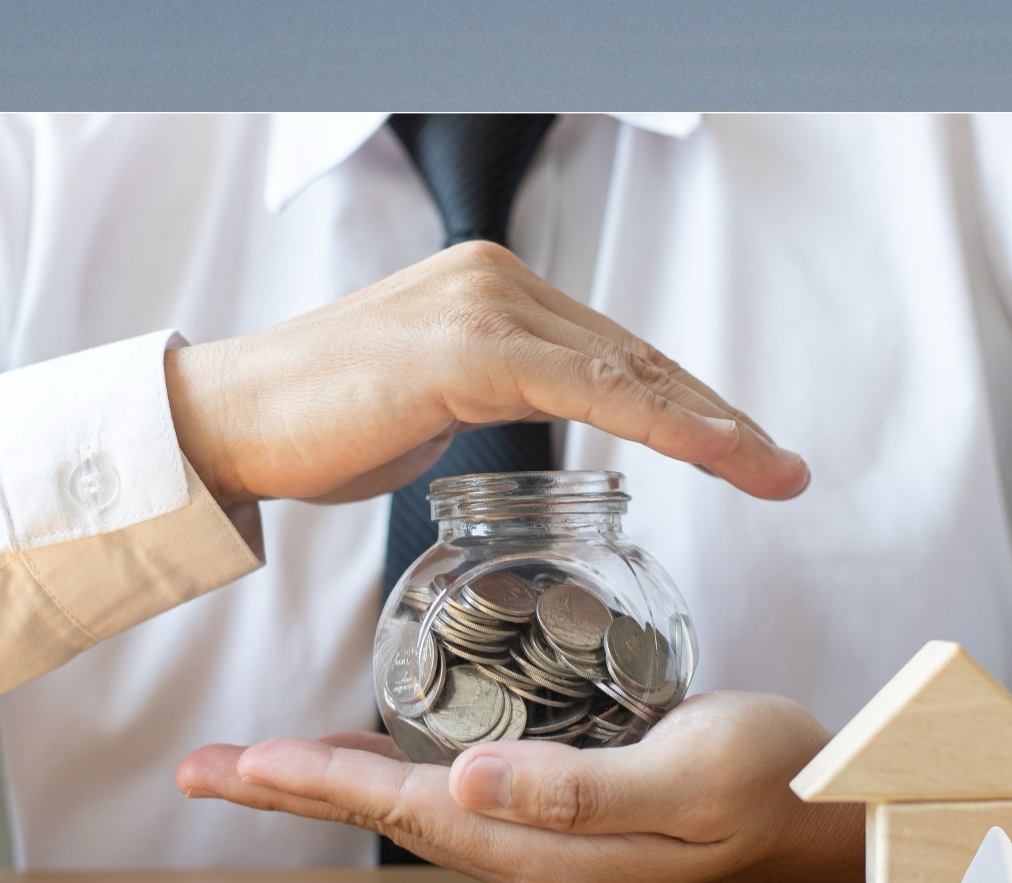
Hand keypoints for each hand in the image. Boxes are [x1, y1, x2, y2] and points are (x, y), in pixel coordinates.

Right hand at [164, 241, 808, 506]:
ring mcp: (483, 307)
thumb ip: (493, 399)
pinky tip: (715, 453)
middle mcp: (497, 281)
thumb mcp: (430, 405)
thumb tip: (537, 428)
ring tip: (772, 473)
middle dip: (716, 417)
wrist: (229, 423)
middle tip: (782, 467)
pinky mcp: (466, 350)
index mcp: (491, 292)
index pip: (611, 352)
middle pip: (634, 356)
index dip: (684, 403)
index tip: (741, 452)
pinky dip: (659, 422)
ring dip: (710, 426)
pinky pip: (587, 389)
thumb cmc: (318, 426)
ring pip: (624, 369)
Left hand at [175, 692, 863, 882]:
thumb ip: (578, 789)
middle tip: (202, 767)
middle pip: (393, 817)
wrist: (837, 811)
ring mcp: (552, 853)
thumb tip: (462, 786)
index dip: (321, 782)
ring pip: (417, 810)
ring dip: (332, 784)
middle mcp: (538, 866)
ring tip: (257, 764)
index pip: (412, 812)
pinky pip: (457, 801)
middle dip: (293, 790)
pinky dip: (396, 774)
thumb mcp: (686, 776)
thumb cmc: (778, 779)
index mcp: (553, 858)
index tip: (237, 762)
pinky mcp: (568, 826)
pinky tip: (372, 755)